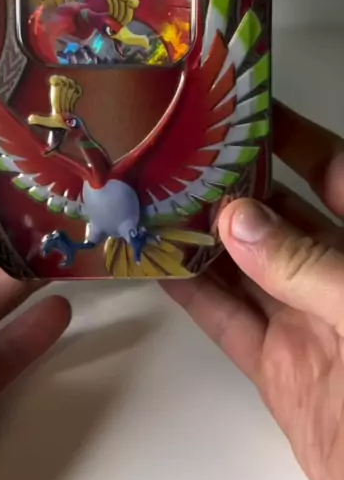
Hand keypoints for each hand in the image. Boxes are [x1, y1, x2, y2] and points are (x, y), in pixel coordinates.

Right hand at [163, 102, 343, 479]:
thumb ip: (311, 266)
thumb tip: (241, 219)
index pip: (334, 171)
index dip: (291, 138)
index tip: (242, 110)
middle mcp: (341, 276)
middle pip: (278, 215)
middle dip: (231, 184)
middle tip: (179, 155)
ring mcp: (310, 321)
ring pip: (244, 266)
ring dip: (200, 237)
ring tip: (154, 201)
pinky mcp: (282, 369)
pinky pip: (229, 323)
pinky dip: (194, 296)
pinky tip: (160, 268)